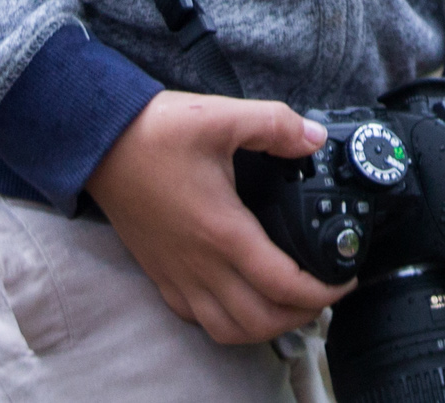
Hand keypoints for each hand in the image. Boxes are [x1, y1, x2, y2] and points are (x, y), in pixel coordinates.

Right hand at [83, 92, 348, 344]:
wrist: (99, 143)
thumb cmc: (156, 133)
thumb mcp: (222, 115)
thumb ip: (275, 125)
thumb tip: (314, 138)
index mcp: (222, 231)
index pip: (283, 284)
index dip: (322, 291)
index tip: (344, 279)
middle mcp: (200, 264)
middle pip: (260, 321)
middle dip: (301, 316)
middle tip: (324, 294)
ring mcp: (177, 275)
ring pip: (228, 329)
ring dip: (266, 326)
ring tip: (289, 304)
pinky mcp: (160, 274)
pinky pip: (198, 318)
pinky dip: (229, 321)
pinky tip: (242, 298)